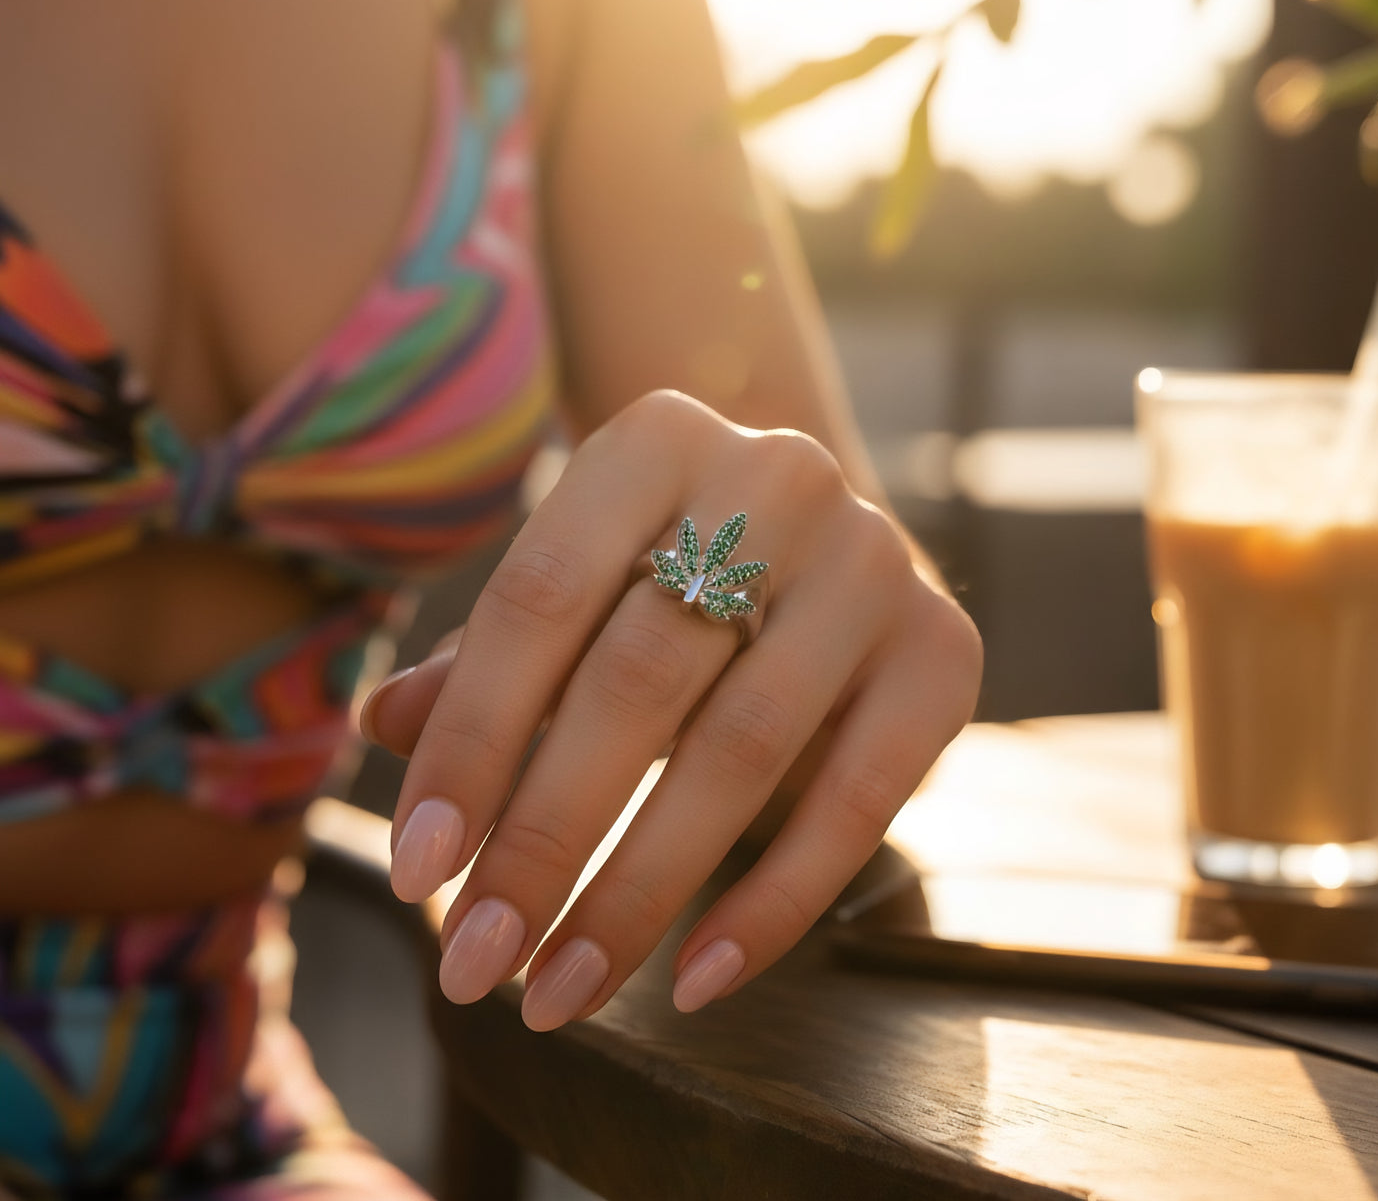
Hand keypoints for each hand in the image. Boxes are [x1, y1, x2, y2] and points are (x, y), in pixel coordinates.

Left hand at [361, 390, 981, 1029]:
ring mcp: (874, 562)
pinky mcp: (943, 652)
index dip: (468, 745)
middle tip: (478, 959)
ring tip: (559, 989)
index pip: (537, 601)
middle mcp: (777, 478)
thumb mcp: (573, 588)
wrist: (820, 545)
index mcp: (656, 440)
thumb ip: (485, 657)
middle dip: (545, 839)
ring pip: (740, 749)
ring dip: (639, 893)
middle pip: (636, 680)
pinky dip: (773, 901)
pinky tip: (694, 976)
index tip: (414, 873)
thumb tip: (383, 727)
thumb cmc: (663, 575)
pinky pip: (857, 800)